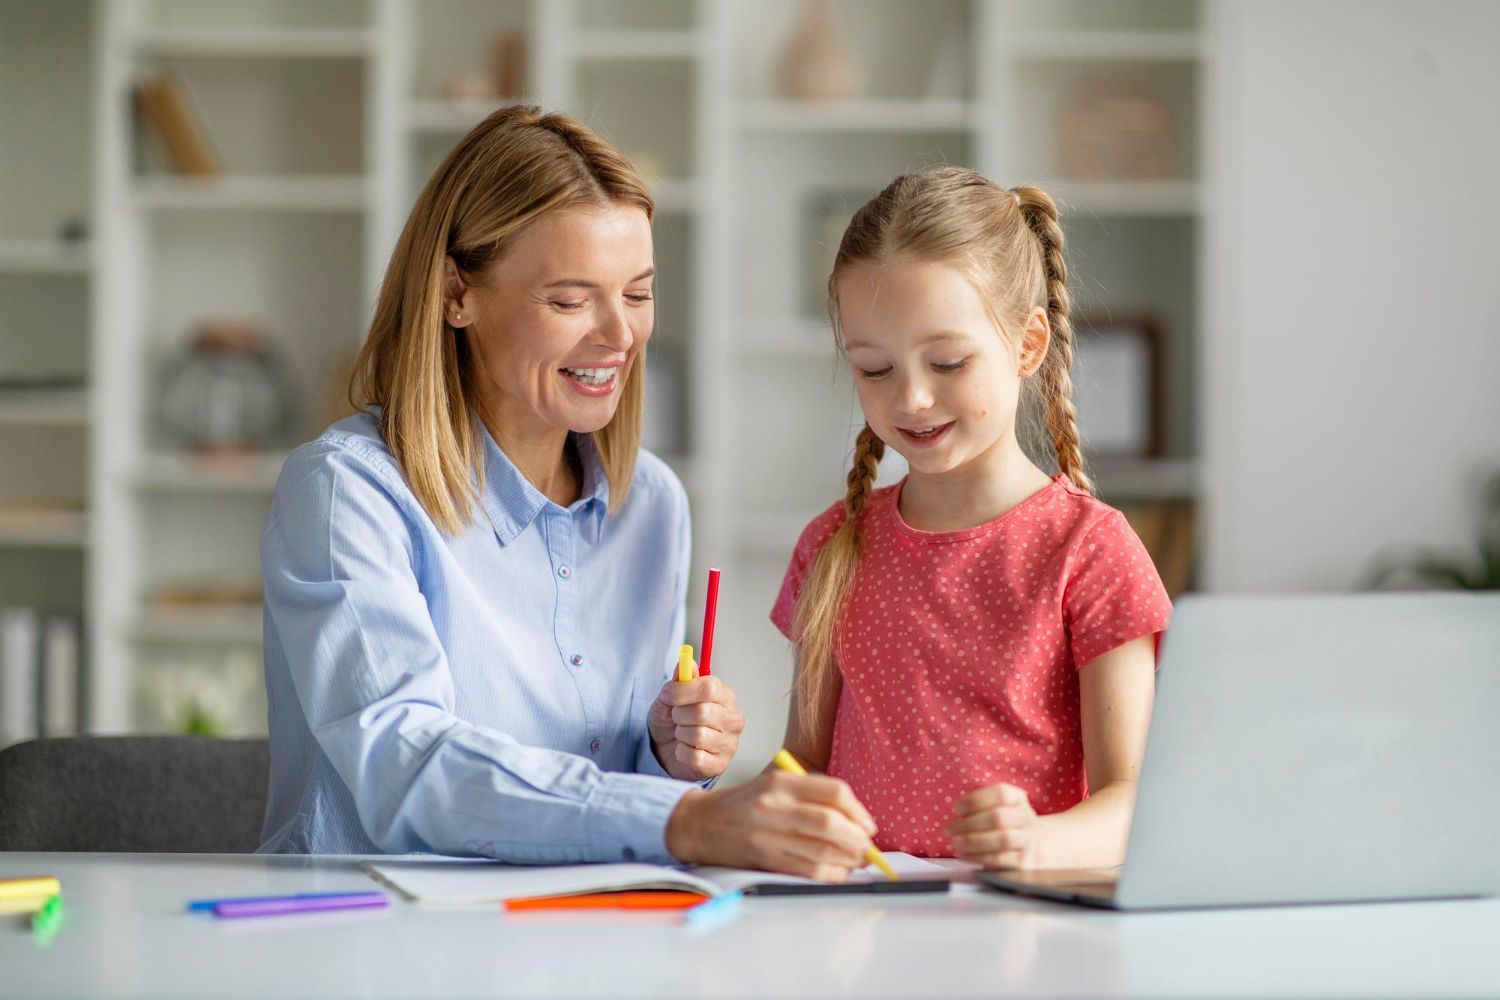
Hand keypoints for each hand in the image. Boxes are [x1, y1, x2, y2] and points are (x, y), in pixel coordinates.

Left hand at [648, 673, 744, 781]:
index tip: (667, 695)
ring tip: (681, 733)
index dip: (683, 691)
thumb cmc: (673, 720)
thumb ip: (680, 679)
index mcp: (725, 696)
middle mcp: (733, 719)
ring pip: (697, 735)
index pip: (709, 687)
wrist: (665, 749)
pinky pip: (694, 756)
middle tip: (676, 716)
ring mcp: (730, 743)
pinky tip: (685, 749)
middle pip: (702, 711)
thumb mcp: (670, 697)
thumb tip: (687, 661)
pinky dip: (681, 752)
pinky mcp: (721, 765)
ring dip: (680, 734)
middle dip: (679, 714)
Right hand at [665, 770, 877, 880]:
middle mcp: (775, 806)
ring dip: (849, 858)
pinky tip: (839, 871)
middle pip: (830, 823)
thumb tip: (856, 820)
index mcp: (781, 782)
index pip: (833, 791)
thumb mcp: (775, 785)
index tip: (868, 824)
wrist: (700, 824)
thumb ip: (811, 795)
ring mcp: (768, 834)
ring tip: (859, 861)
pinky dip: (831, 873)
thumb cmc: (744, 804)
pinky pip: (808, 870)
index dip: (858, 810)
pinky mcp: (765, 858)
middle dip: (858, 839)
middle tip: (868, 847)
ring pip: (822, 849)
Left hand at [945, 783, 1040, 869]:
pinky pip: (999, 859)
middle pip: (999, 817)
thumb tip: (957, 812)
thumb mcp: (995, 807)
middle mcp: (1026, 818)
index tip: (956, 809)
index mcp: (1018, 799)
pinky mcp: (1023, 862)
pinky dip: (977, 856)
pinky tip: (963, 854)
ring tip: (955, 842)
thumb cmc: (1003, 824)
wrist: (1030, 848)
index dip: (975, 800)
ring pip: (1002, 839)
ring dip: (973, 841)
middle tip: (949, 829)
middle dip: (968, 824)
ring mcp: (1027, 840)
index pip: (1001, 793)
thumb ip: (979, 806)